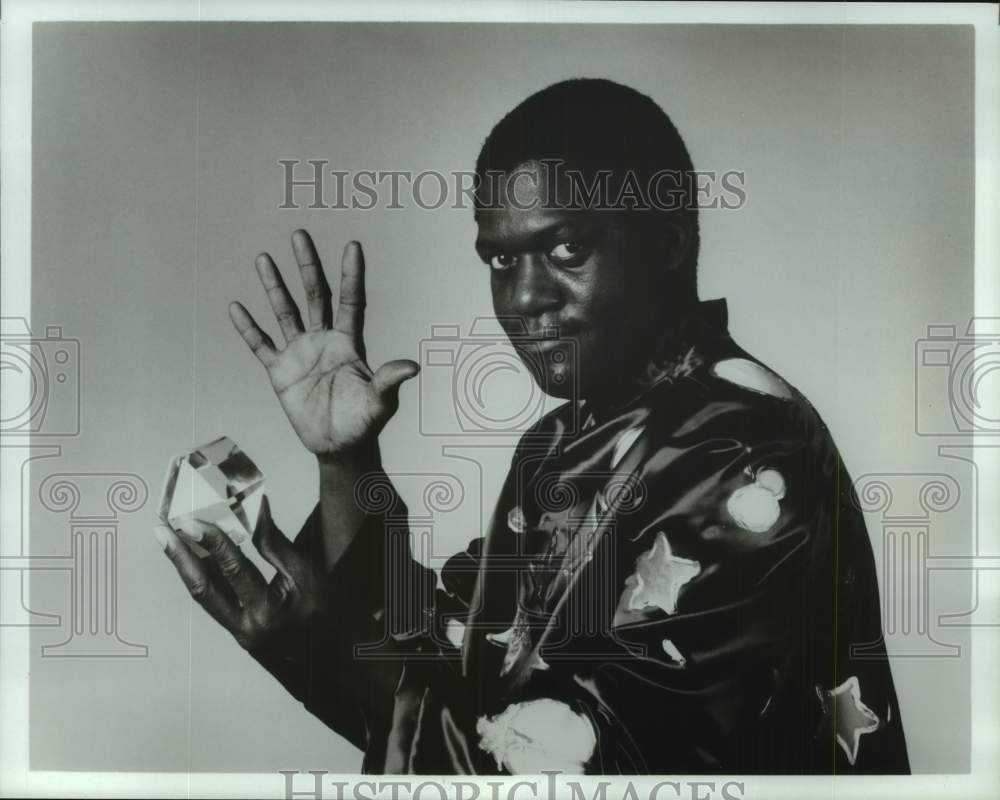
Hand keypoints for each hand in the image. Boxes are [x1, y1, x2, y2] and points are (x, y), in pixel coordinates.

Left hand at [153, 495, 325, 650]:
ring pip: (202, 594)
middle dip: (179, 555)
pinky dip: (202, 574)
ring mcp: (237, 631)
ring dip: (183, 564)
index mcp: (267, 610)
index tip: (192, 519)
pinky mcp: (235, 630)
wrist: (327, 655)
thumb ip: (275, 543)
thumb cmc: (322, 612)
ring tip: (168, 537)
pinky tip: (191, 554)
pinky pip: (213, 599)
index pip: (233, 569)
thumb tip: (255, 508)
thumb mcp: (306, 573)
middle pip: (203, 587)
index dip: (212, 541)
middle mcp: (245, 625)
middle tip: (161, 528)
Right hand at [228, 230, 417, 460]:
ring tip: (263, 258)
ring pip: (285, 312)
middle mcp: (324, 341)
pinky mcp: (280, 371)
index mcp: (350, 343)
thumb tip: (412, 366)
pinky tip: (237, 307)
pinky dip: (248, 328)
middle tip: (300, 234)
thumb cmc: (365, 423)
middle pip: (315, 295)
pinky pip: (261, 345)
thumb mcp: (381, 402)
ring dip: (274, 286)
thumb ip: (390, 381)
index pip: (351, 300)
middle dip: (307, 265)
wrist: (340, 446)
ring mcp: (300, 353)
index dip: (352, 274)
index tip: (353, 245)